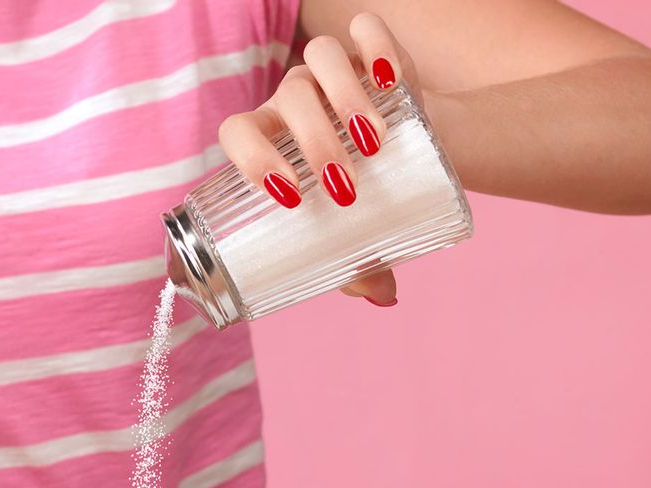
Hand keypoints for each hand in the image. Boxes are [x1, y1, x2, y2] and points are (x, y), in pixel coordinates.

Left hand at [219, 13, 412, 306]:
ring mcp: (330, 71)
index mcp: (269, 138)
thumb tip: (381, 296)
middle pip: (288, 101)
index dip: (253, 158)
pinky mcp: (373, 49)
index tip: (291, 196)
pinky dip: (377, 46)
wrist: (413, 150)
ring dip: (344, 98)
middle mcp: (292, 99)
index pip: (237, 132)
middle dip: (314, 143)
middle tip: (344, 186)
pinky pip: (367, 28)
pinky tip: (392, 80)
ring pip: (320, 59)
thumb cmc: (366, 197)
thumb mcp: (358, 233)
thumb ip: (361, 265)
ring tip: (373, 143)